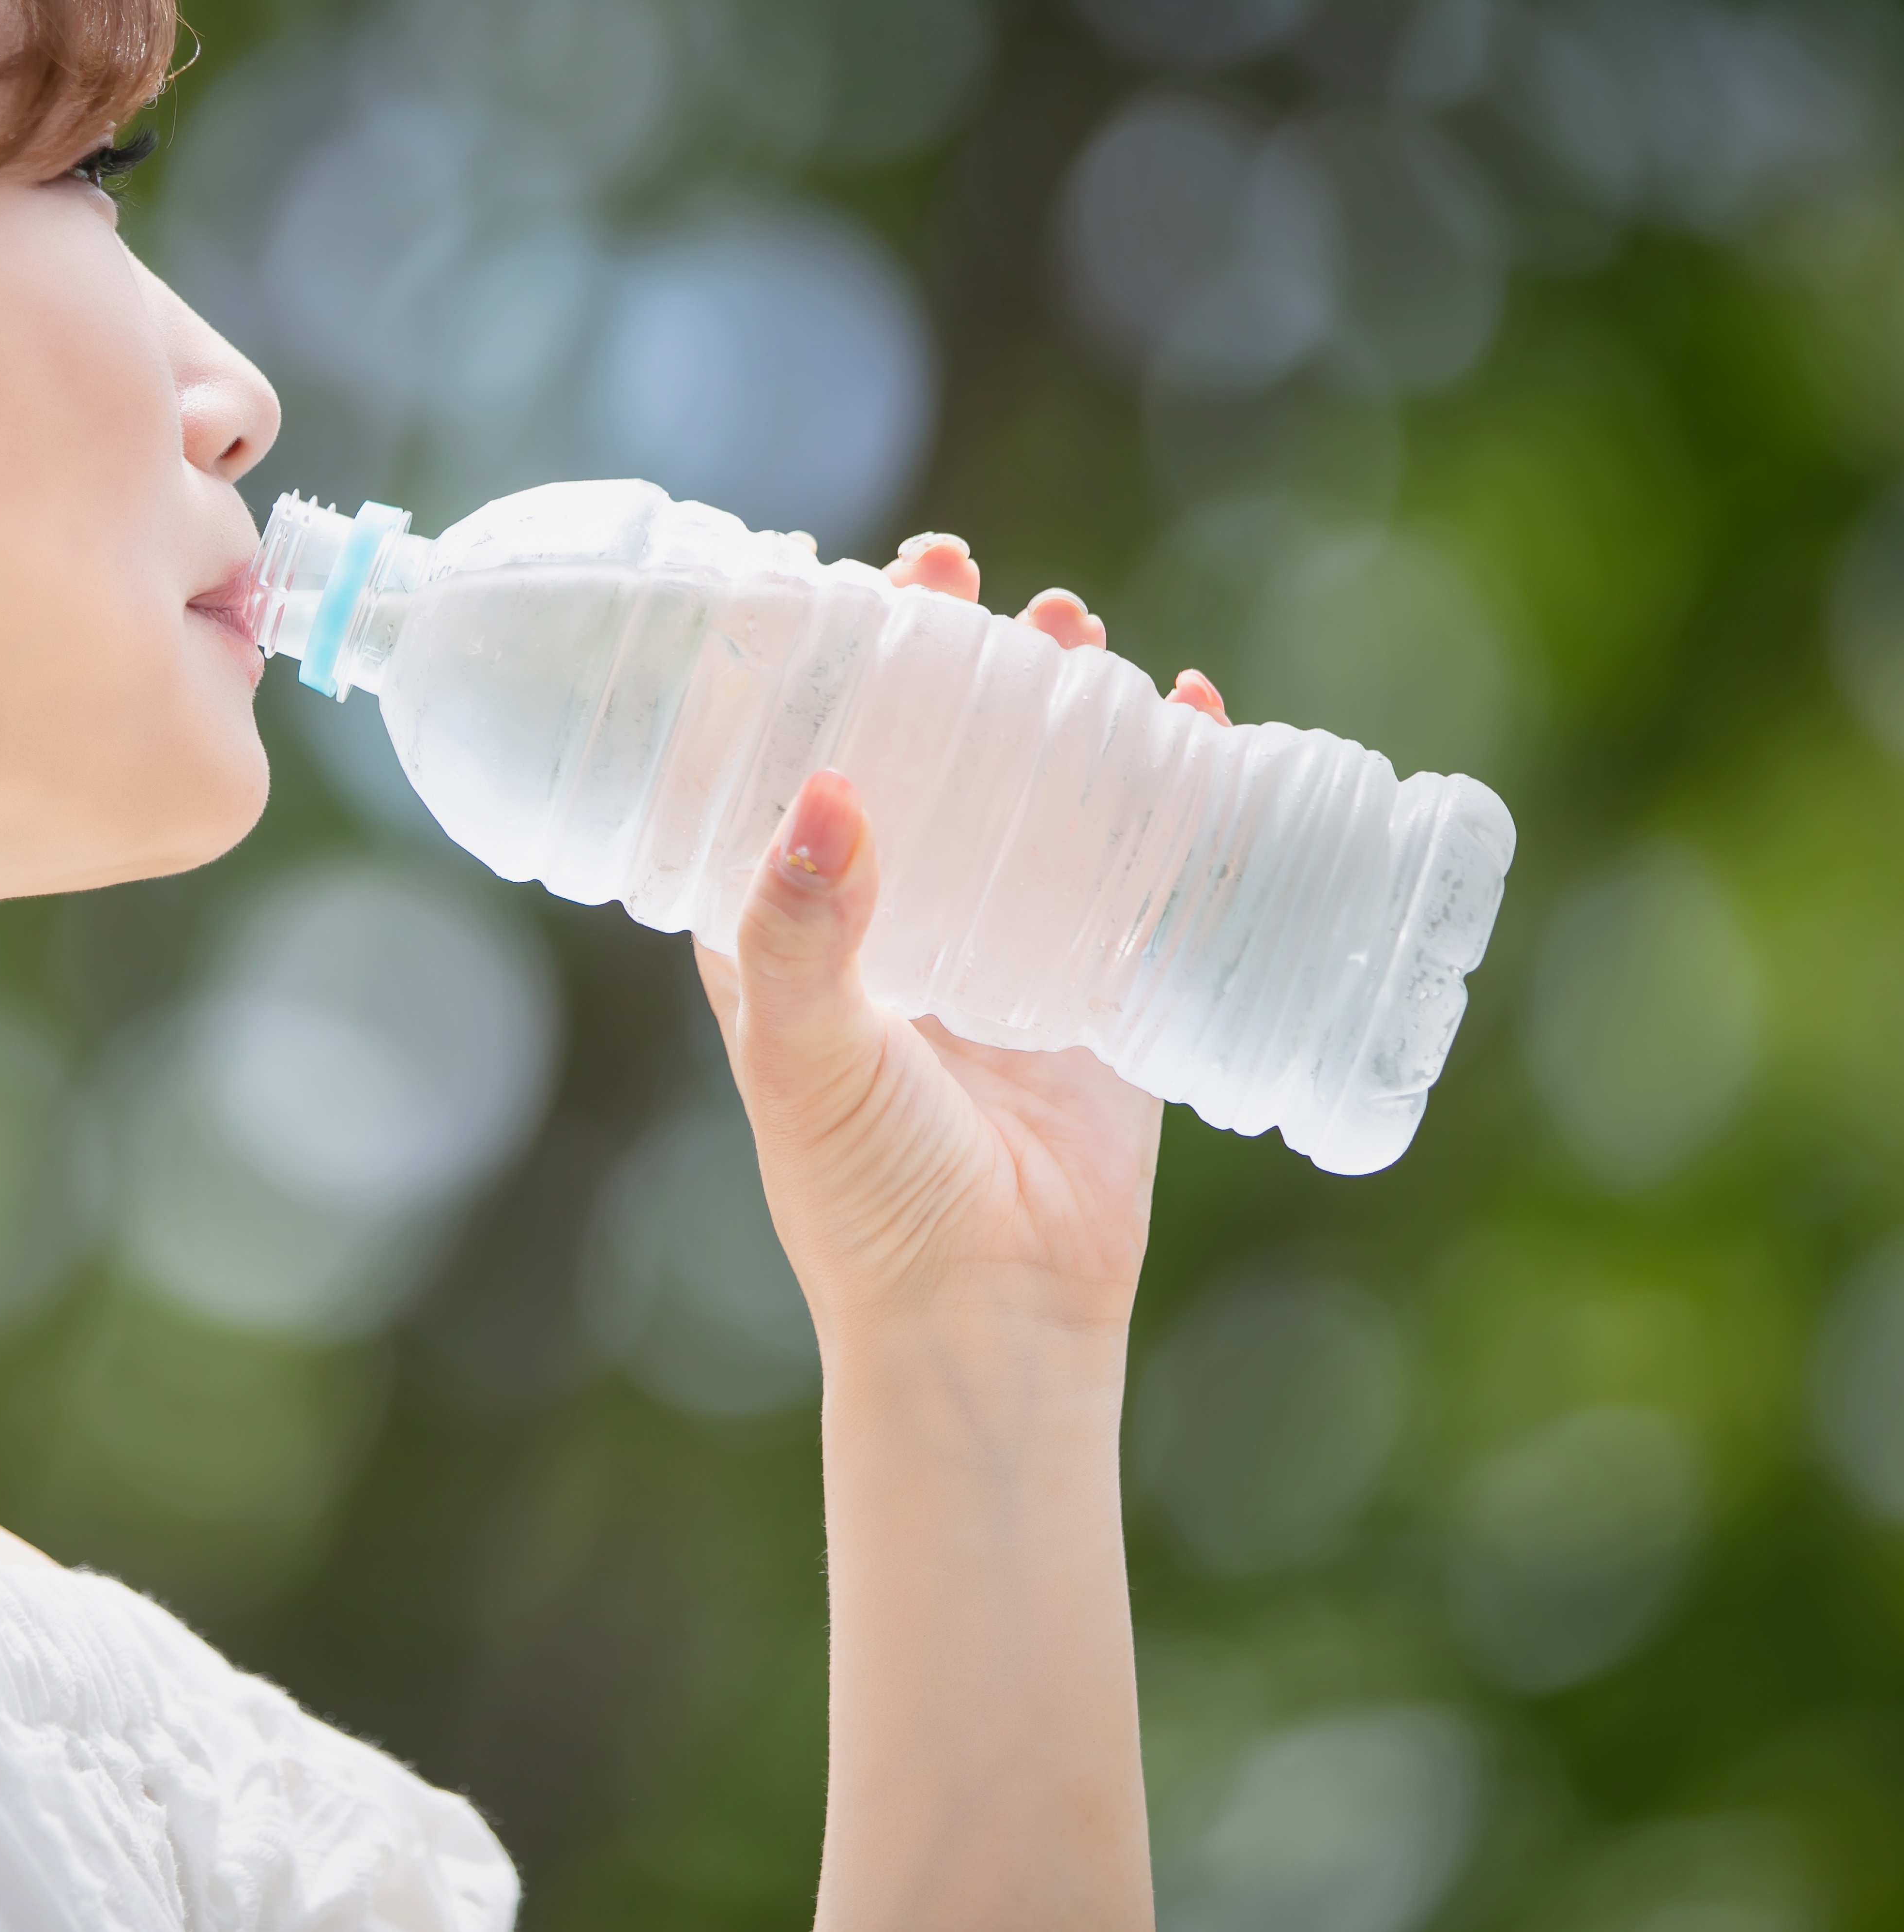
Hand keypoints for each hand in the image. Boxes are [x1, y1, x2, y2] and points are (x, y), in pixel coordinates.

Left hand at [695, 535, 1227, 1344]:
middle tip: (956, 573)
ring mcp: (999, 947)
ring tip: (1067, 627)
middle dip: (933, 658)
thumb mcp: (805, 1061)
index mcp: (789, 934)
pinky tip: (1191, 715)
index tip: (817, 583)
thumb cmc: (868, 1202)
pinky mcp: (1098, 986)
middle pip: (908, 753)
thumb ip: (800, 937)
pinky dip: (1166, 786)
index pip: (777, 771)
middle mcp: (892, 923)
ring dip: (1046, 701)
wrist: (990, 1320)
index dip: (793, 675)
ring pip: (1023, 789)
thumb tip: (823, 793)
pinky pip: (1136, 862)